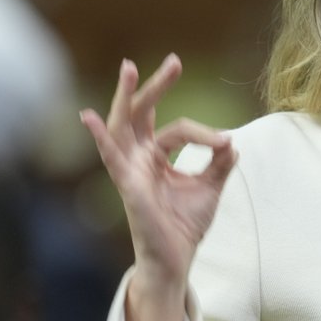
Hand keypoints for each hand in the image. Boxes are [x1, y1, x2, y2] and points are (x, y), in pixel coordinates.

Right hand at [81, 54, 236, 320]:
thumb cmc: (186, 225)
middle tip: (174, 61)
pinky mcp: (128, 186)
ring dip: (126, 96)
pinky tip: (90, 117)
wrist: (178, 259)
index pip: (178, 129)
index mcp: (157, 157)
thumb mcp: (209, 188)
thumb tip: (231, 142)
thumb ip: (218, 163)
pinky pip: (111, 158)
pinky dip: (100, 137)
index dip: (204, 133)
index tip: (225, 142)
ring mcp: (131, 170)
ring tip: (129, 68)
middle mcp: (140, 158)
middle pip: (142, 113)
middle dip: (156, 86)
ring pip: (124, 125)